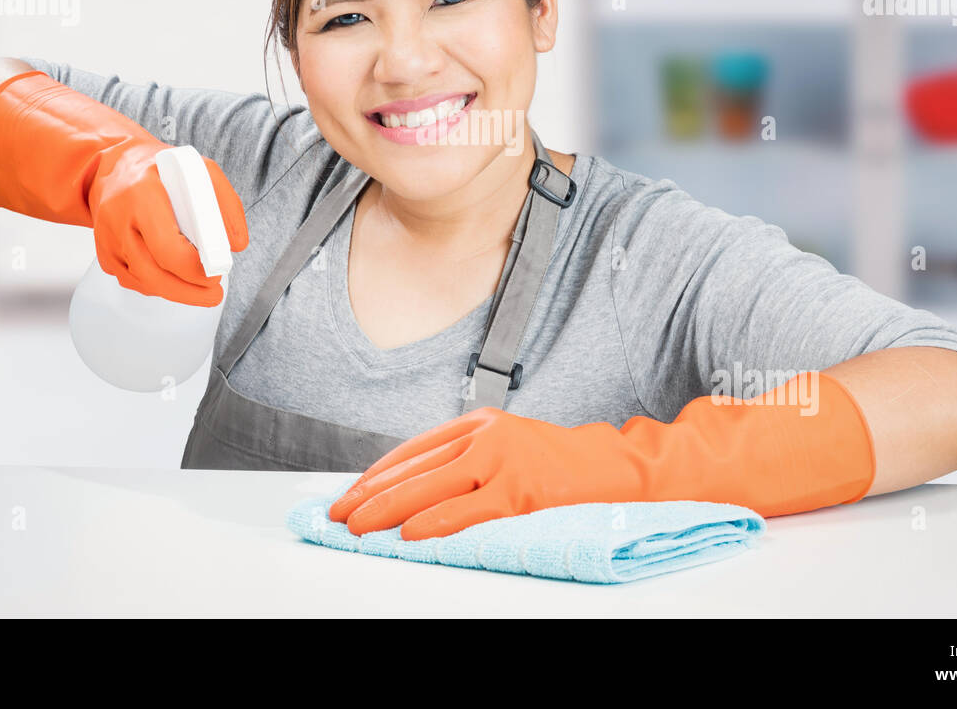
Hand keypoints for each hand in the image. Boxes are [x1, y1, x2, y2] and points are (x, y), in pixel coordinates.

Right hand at [89, 143, 248, 306]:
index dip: (194, 270)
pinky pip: (133, 280)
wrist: (113, 166)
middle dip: (189, 291)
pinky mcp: (104, 254)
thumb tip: (236, 243)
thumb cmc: (160, 169)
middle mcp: (118, 218)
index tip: (216, 273)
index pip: (167, 247)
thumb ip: (224, 203)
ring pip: (142, 282)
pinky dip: (157, 285)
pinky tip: (174, 278)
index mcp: (142, 194)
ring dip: (176, 292)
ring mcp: (107, 239)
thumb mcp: (199, 170)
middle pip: (153, 273)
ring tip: (201, 289)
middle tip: (214, 292)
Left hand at [326, 407, 659, 539]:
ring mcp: (504, 462)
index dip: (377, 474)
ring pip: (433, 488)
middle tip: (340, 515)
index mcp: (480, 423)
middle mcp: (487, 436)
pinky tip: (409, 534)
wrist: (616, 466)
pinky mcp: (522, 492)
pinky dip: (435, 524)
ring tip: (360, 529)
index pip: (414, 449)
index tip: (349, 494)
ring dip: (389, 510)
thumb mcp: (508, 445)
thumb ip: (467, 459)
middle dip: (371, 494)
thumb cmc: (559, 464)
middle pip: (416, 468)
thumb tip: (412, 491)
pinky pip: (468, 511)